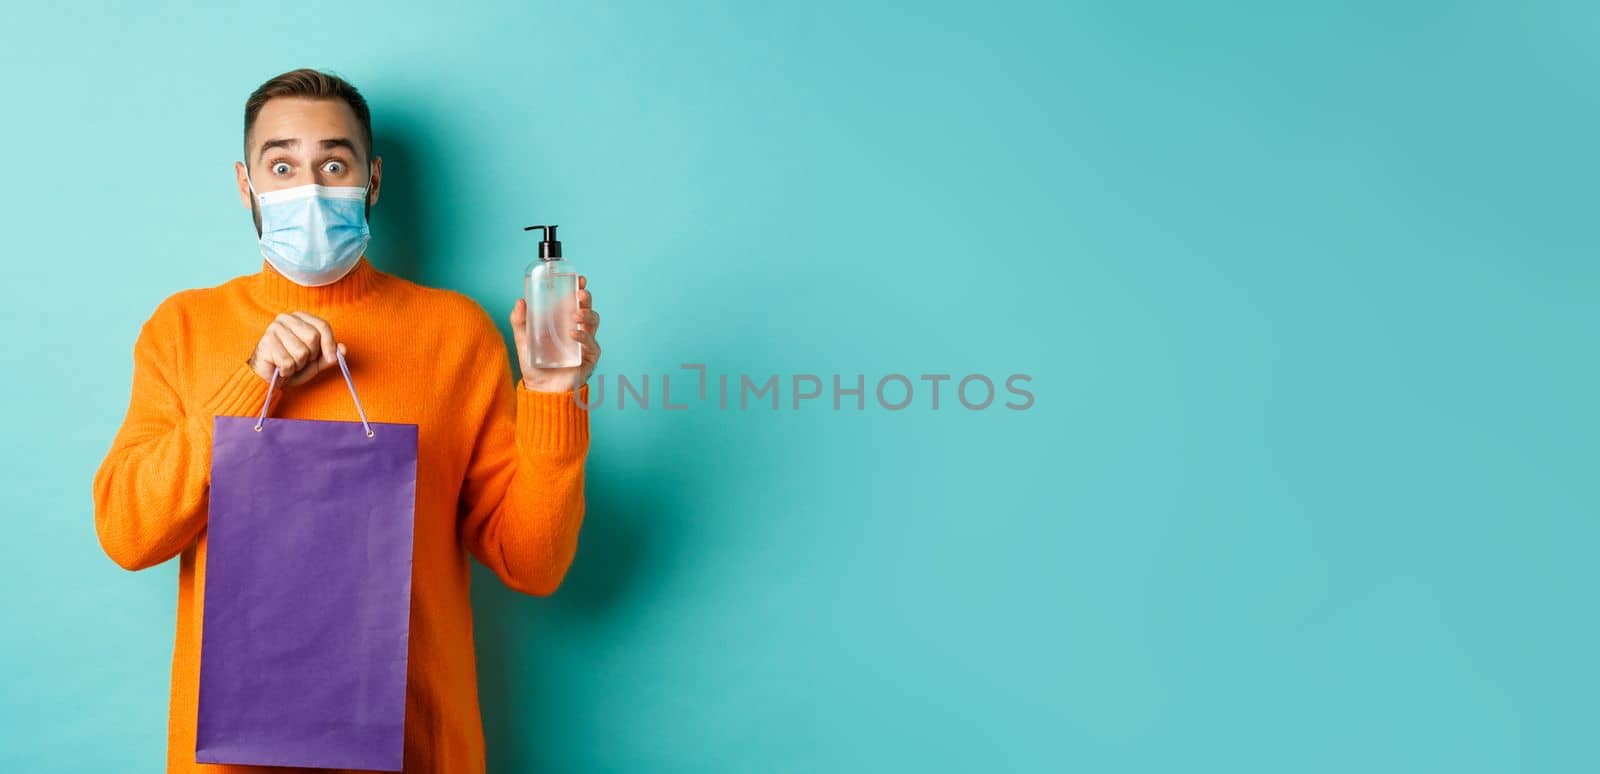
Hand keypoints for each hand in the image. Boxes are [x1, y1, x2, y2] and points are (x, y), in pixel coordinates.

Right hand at [248, 311, 346, 386]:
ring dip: (298, 365)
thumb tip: (342, 349)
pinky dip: (287, 370)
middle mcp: (285, 319)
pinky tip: (280, 368)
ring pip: (301, 352)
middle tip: (300, 360)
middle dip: (311, 356)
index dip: (330, 344)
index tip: (331, 358)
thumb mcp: (315, 362)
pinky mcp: (265, 342)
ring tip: (289, 363)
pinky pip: (288, 362)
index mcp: (300, 318)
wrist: (267, 378)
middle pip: (313, 337)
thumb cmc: (292, 366)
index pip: (323, 326)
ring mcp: (273, 329)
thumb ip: (329, 355)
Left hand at [511, 274, 600, 391]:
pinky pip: (591, 344)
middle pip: (587, 307)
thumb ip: (519, 322)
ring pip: (593, 322)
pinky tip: (574, 334)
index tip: (578, 278)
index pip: (573, 300)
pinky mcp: (589, 357)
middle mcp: (576, 328)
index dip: (578, 288)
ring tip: (575, 316)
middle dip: (586, 298)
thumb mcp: (523, 340)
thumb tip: (520, 301)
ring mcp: (585, 342)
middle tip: (580, 293)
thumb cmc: (535, 364)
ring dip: (586, 315)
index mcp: (562, 321)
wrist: (541, 390)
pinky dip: (583, 337)